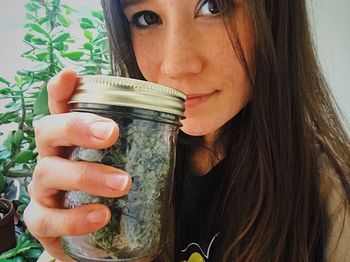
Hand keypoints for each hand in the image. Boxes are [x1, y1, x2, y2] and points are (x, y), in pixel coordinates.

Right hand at [24, 69, 131, 260]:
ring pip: (48, 172)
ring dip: (87, 175)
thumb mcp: (126, 162)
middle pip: (47, 131)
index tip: (71, 75)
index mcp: (72, 140)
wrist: (97, 235)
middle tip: (110, 133)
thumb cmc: (110, 190)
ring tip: (123, 183)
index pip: (60, 108)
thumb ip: (145, 143)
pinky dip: (74, 218)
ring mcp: (44, 189)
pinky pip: (48, 219)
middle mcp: (52, 157)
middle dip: (76, 127)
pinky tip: (101, 216)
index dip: (61, 90)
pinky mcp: (43, 221)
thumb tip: (183, 121)